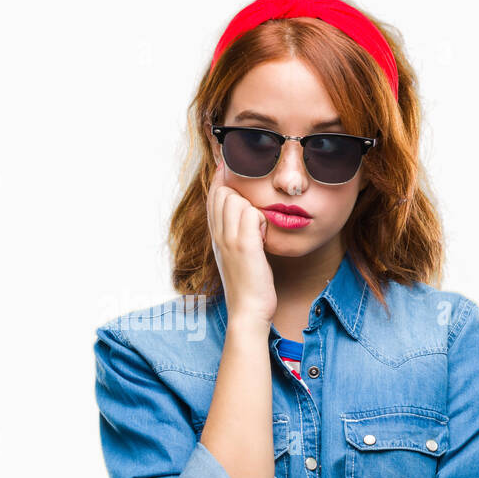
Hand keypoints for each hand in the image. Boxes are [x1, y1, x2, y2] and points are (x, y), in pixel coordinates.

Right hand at [207, 159, 277, 325]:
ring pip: (236, 198)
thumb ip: (237, 235)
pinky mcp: (244, 246)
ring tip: (259, 232)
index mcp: (215, 235)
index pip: (213, 195)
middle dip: (240, 193)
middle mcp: (217, 234)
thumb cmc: (249, 286)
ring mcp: (228, 239)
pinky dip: (262, 221)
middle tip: (255, 214)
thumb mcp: (238, 256)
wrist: (248, 311)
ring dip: (253, 209)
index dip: (223, 179)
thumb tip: (249, 217)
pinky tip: (264, 237)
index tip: (231, 166)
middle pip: (223, 191)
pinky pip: (252, 213)